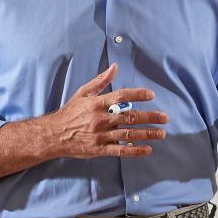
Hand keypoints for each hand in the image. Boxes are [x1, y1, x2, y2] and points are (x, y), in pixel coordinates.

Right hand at [48, 63, 168, 158]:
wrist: (53, 135)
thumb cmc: (70, 112)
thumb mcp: (83, 93)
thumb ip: (101, 81)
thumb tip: (115, 66)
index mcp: (98, 103)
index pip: (121, 96)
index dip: (137, 95)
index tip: (151, 95)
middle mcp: (101, 119)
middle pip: (130, 117)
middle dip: (150, 117)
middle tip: (165, 118)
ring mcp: (101, 135)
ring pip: (128, 134)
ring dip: (147, 134)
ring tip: (161, 133)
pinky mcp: (99, 149)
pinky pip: (120, 150)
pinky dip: (135, 151)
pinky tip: (147, 149)